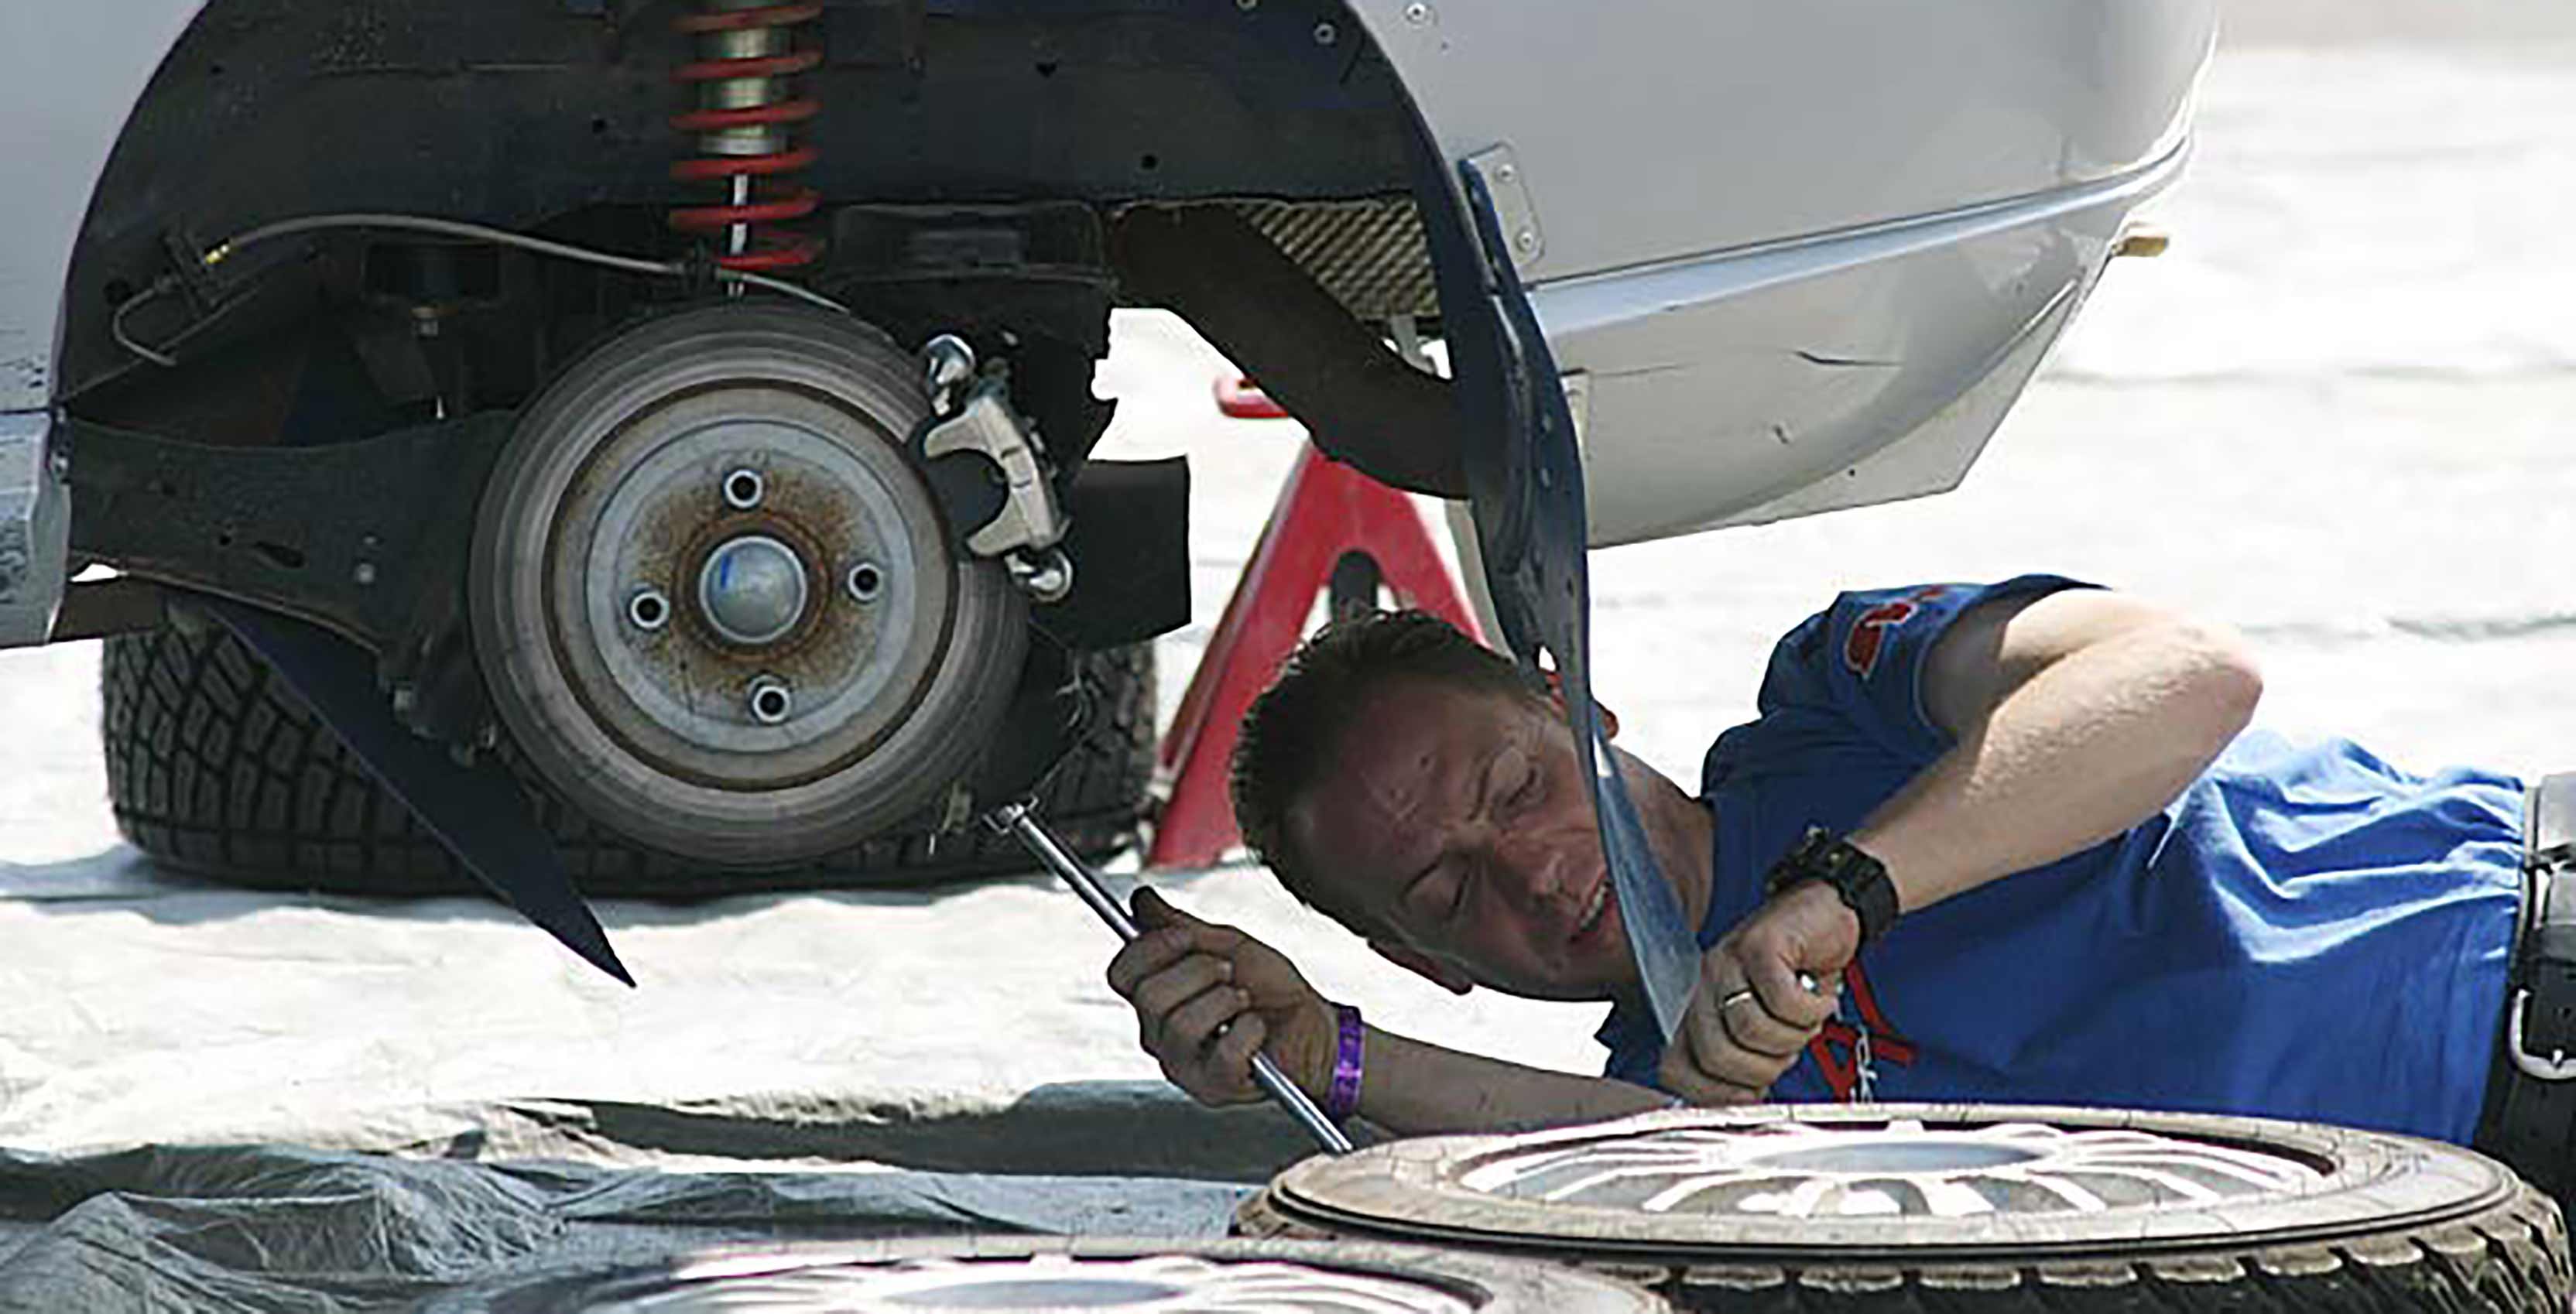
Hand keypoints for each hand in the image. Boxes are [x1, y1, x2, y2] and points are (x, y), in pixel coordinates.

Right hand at [1106, 888, 1336, 1107]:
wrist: (1314, 1025)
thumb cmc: (1271, 990)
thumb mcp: (1227, 945)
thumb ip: (1181, 926)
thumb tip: (1141, 901)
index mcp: (1157, 1001)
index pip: (1121, 975)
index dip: (1149, 950)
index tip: (1186, 937)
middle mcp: (1160, 1036)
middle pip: (1149, 997)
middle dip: (1197, 972)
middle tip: (1229, 971)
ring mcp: (1184, 1067)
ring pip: (1180, 1025)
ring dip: (1224, 1000)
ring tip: (1244, 1000)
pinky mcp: (1215, 1089)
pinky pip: (1222, 1054)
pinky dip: (1248, 1031)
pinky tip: (1257, 1027)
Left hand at [1659, 880, 1854, 1103]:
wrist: (1826, 912)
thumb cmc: (1796, 971)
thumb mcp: (1768, 1023)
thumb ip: (1749, 1059)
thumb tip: (1744, 1102)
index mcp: (1697, 1010)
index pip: (1675, 1069)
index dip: (1714, 1094)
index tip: (1752, 1094)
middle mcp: (1703, 986)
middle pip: (1716, 1056)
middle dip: (1763, 1070)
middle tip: (1789, 1049)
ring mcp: (1727, 962)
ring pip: (1751, 1029)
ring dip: (1793, 1037)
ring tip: (1806, 1017)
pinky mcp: (1760, 945)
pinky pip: (1783, 1001)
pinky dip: (1812, 1010)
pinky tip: (1821, 999)